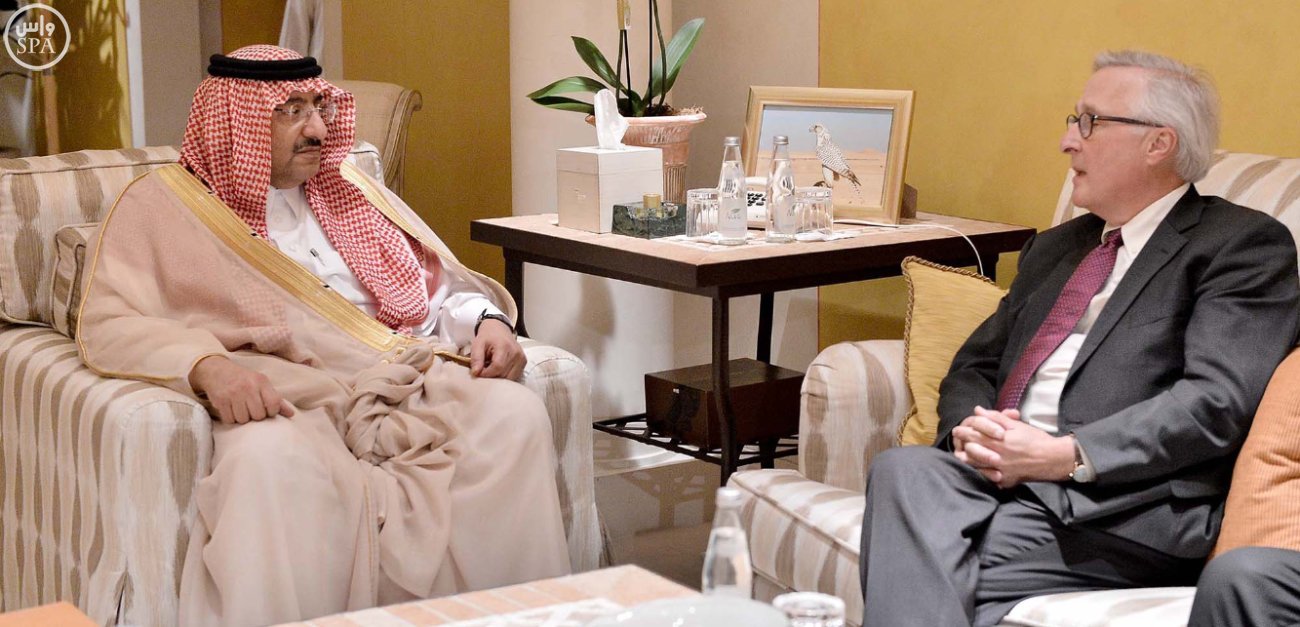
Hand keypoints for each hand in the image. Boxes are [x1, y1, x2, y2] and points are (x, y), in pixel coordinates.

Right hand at [188, 356, 294, 423]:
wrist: (217, 370)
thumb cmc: (244, 380)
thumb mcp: (262, 384)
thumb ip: (277, 399)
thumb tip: (291, 414)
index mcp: (261, 381)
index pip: (274, 404)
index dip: (272, 412)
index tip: (267, 410)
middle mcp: (248, 387)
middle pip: (258, 415)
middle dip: (256, 416)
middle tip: (251, 410)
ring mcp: (233, 394)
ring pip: (243, 420)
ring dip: (243, 418)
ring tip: (241, 409)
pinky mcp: (220, 400)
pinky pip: (229, 420)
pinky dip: (231, 418)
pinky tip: (231, 410)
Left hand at [470, 319, 525, 379]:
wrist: (499, 329)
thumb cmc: (488, 337)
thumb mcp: (478, 344)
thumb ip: (476, 358)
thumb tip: (476, 373)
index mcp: (505, 346)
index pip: (498, 367)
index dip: (487, 373)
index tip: (479, 373)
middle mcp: (516, 353)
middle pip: (504, 374)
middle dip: (492, 376)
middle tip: (484, 371)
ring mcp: (522, 358)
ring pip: (510, 378)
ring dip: (499, 378)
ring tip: (491, 370)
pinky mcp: (523, 362)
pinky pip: (514, 376)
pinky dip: (505, 376)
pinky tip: (499, 370)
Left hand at [952, 406, 1073, 487]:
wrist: (1053, 459)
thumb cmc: (1036, 439)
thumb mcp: (1016, 425)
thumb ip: (995, 417)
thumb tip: (977, 410)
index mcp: (999, 441)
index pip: (974, 436)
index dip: (963, 432)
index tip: (957, 429)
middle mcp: (997, 457)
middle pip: (971, 451)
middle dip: (961, 444)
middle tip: (956, 442)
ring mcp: (1000, 471)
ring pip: (975, 466)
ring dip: (967, 459)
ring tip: (961, 454)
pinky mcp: (1005, 481)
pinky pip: (987, 478)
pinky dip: (981, 473)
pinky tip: (976, 468)